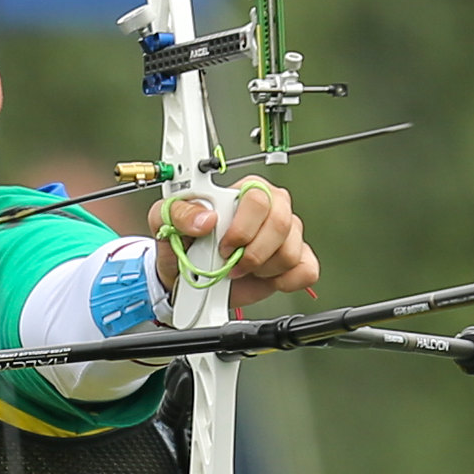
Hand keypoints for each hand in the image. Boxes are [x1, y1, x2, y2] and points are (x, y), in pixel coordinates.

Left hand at [148, 175, 318, 307]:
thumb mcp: (166, 219)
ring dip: (261, 269)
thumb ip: (180, 212)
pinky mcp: (294, 260)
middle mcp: (270, 208)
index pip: (259, 197)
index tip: (223, 246)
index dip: (243, 228)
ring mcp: (285, 235)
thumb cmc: (182, 241)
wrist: (186, 278)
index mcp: (242, 192)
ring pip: (291, 252)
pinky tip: (263, 278)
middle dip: (253, 253)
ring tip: (241, 269)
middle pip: (282, 224)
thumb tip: (205, 218)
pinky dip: (285, 281)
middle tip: (231, 263)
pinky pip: (307, 270)